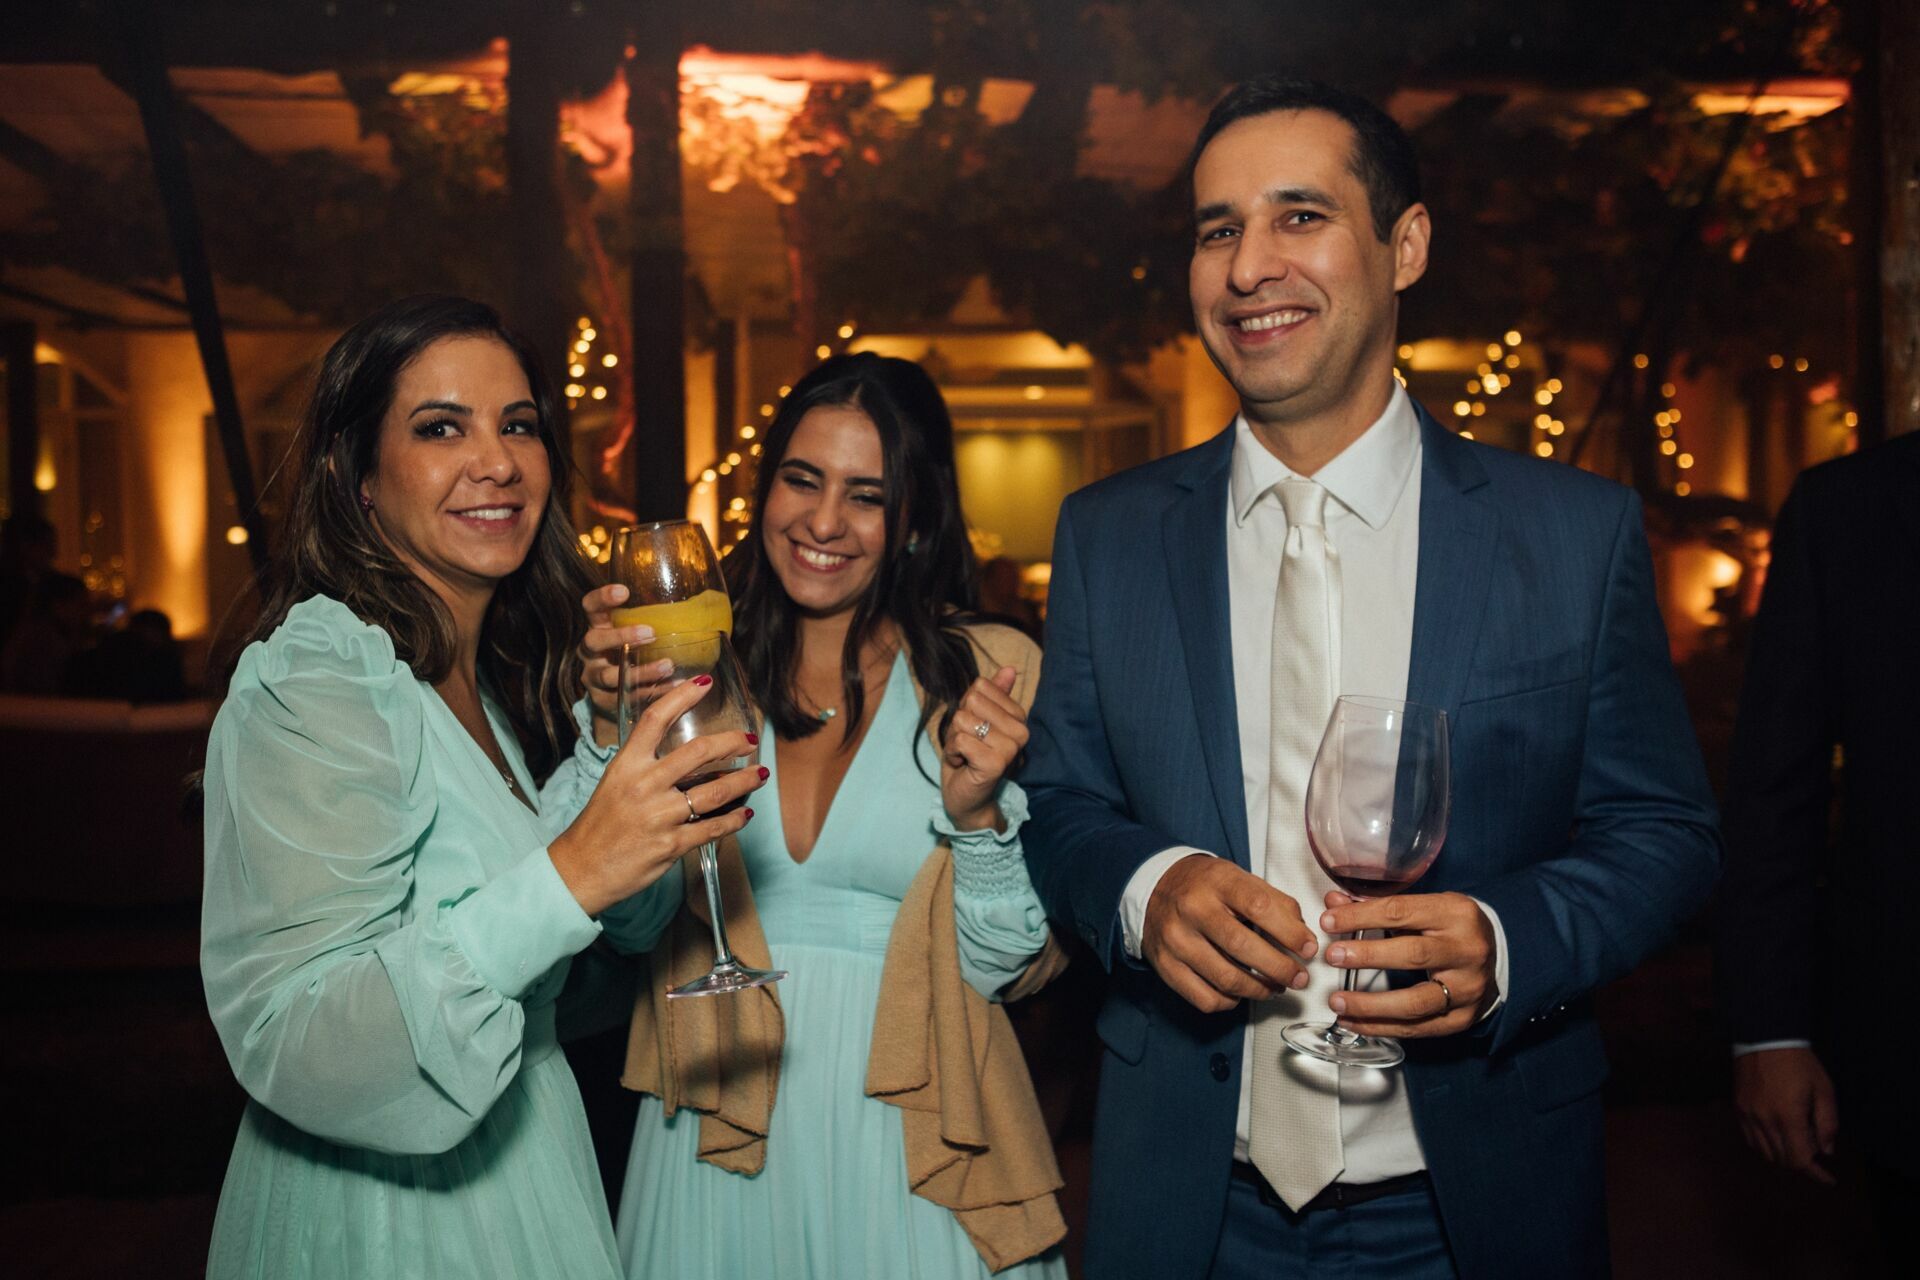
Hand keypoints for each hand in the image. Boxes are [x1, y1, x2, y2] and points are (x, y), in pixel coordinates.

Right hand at [548, 674, 766, 916]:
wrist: (581, 868)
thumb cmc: (600, 825)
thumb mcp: (614, 783)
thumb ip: (645, 767)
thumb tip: (685, 758)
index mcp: (627, 765)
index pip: (655, 719)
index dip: (681, 696)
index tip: (704, 682)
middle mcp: (644, 785)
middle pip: (698, 752)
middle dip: (731, 743)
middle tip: (749, 739)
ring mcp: (659, 815)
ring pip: (715, 792)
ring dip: (744, 781)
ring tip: (760, 775)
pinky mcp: (671, 844)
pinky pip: (713, 828)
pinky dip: (734, 820)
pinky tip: (744, 813)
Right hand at [578, 583, 668, 746]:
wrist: (617, 699)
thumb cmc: (634, 655)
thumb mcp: (638, 635)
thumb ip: (658, 621)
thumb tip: (708, 605)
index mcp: (599, 628)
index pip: (591, 607)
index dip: (602, 598)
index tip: (624, 591)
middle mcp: (591, 652)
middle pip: (594, 641)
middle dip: (621, 636)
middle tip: (651, 633)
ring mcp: (595, 678)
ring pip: (610, 675)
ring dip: (640, 670)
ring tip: (667, 665)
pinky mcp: (604, 702)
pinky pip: (628, 697)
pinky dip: (652, 692)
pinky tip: (674, 686)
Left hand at [940, 665, 1028, 830]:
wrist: (967, 798)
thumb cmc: (969, 758)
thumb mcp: (976, 719)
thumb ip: (991, 694)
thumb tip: (1008, 668)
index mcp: (1018, 717)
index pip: (980, 688)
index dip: (967, 707)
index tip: (973, 731)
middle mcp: (1021, 731)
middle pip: (971, 702)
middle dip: (959, 724)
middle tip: (967, 745)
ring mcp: (1011, 748)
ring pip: (964, 720)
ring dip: (955, 740)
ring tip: (966, 756)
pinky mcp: (996, 763)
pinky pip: (961, 740)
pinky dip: (953, 753)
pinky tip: (964, 766)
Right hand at [1141, 854, 1317, 1013]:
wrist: (1157, 887)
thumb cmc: (1207, 886)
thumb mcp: (1240, 879)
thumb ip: (1275, 903)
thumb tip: (1303, 938)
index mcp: (1216, 882)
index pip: (1258, 906)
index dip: (1289, 932)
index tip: (1309, 948)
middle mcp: (1192, 909)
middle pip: (1241, 947)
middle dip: (1279, 969)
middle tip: (1299, 978)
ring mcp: (1175, 940)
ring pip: (1225, 979)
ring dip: (1259, 990)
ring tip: (1275, 987)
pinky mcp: (1166, 966)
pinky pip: (1205, 999)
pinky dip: (1230, 1002)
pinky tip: (1241, 992)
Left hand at [1320, 890, 1494, 1037]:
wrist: (1499, 957)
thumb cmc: (1453, 928)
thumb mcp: (1424, 906)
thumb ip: (1378, 906)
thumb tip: (1333, 904)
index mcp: (1456, 914)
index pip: (1401, 912)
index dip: (1360, 917)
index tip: (1329, 921)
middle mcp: (1467, 951)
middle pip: (1413, 955)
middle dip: (1368, 956)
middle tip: (1333, 956)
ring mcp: (1467, 988)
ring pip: (1416, 1002)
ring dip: (1371, 1005)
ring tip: (1337, 1001)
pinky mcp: (1463, 1018)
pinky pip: (1419, 1029)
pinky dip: (1381, 1027)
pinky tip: (1354, 1021)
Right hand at [1734, 1047, 1837, 1183]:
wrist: (1765, 1038)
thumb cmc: (1800, 1063)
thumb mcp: (1824, 1090)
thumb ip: (1828, 1123)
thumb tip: (1826, 1151)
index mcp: (1788, 1117)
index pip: (1800, 1159)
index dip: (1816, 1173)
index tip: (1828, 1179)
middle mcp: (1764, 1121)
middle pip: (1783, 1160)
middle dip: (1802, 1163)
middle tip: (1816, 1155)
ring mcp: (1748, 1116)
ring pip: (1765, 1153)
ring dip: (1783, 1156)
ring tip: (1796, 1146)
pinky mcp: (1738, 1109)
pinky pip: (1750, 1140)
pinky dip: (1765, 1146)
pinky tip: (1776, 1138)